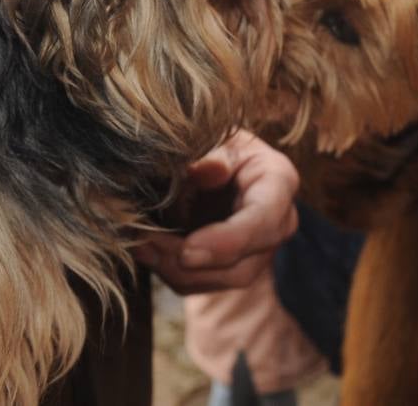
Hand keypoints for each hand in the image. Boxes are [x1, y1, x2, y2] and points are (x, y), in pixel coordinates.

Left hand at [135, 129, 299, 294]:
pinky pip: (203, 282)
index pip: (263, 221)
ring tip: (140, 244)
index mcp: (278, 182)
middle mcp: (278, 223)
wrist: (214, 154)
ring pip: (220, 281)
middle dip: (190, 265)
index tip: (187, 252)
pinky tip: (146, 249)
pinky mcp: (235, 265)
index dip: (227, 242)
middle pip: (243, 265)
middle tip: (146, 245)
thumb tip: (210, 169)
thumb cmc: (216, 141)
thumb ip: (213, 154)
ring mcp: (259, 251)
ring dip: (175, 271)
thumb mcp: (215, 135)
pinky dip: (171, 272)